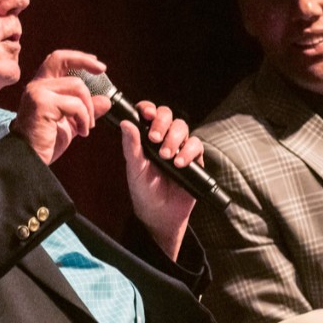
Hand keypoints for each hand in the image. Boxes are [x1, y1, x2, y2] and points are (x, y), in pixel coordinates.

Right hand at [10, 50, 110, 164]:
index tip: (97, 65)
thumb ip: (86, 110)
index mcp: (41, 87)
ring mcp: (37, 93)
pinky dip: (84, 118)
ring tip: (88, 127)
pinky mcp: (42, 103)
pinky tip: (82, 132)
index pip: (57, 60)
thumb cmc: (46, 143)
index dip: (78, 57)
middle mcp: (36, 86)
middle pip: (62, 60)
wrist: (30, 160)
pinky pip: (75, 104)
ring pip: (77, 87)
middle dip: (85, 62)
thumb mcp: (71, 123)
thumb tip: (106, 100)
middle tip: (102, 71)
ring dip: (88, 108)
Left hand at [120, 100, 202, 259]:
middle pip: (167, 115)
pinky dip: (188, 151)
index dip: (148, 108)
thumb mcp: (134, 168)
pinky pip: (196, 145)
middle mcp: (164, 138)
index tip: (146, 114)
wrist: (161, 214)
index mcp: (146, 137)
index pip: (149, 113)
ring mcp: (180, 146)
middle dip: (162, 123)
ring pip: (182, 127)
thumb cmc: (144, 191)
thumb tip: (126, 123)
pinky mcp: (194, 158)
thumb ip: (131, 146)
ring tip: (166, 156)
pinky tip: (179, 163)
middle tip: (154, 139)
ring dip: (174, 138)